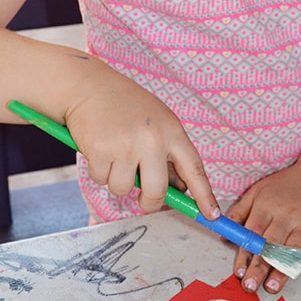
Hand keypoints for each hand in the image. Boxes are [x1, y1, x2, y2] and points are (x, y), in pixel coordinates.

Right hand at [62, 59, 219, 219]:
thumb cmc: (126, 105)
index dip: (204, 195)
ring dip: (116, 180)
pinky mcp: (100, 150)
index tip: (211, 215)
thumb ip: (169, 152)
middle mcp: (151, 139)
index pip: (194, 168)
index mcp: (171, 130)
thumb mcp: (157, 122)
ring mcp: (125, 145)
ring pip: (122, 189)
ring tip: (113, 154)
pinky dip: (98, 170)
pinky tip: (98, 148)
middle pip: (156, 191)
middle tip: (144, 199)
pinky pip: (100, 179)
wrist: (89, 85)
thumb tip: (179, 189)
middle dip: (149, 202)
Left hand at [225, 162, 300, 292]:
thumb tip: (223, 236)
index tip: (239, 272)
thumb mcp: (257, 191)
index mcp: (267, 206)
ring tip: (273, 286)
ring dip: (284, 269)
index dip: (245, 253)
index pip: (253, 232)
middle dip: (259, 266)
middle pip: (271, 243)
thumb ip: (239, 212)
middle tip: (250, 286)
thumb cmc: (286, 185)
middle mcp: (287, 215)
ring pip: (295, 248)